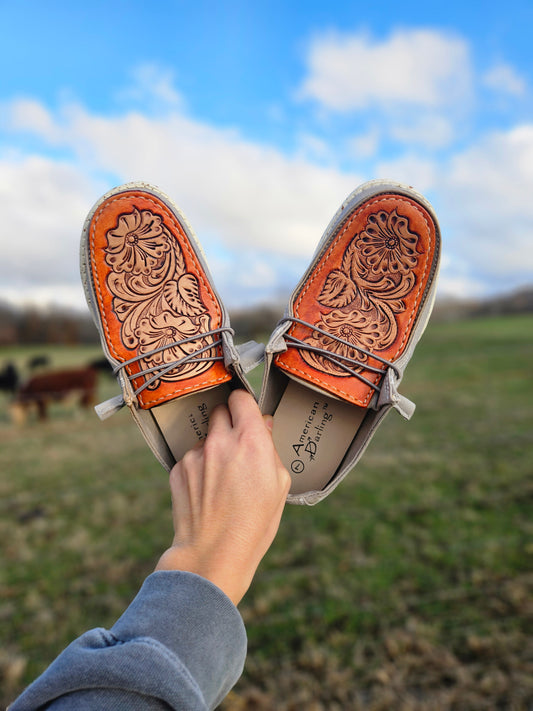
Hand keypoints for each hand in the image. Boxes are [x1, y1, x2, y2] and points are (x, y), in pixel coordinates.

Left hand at [155, 389, 290, 604]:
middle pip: (220, 410)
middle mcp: (220, 441)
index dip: (244, 404)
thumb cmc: (254, 523)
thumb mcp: (279, 485)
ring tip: (222, 478)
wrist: (213, 552)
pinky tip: (207, 491)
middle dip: (228, 421)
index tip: (246, 413)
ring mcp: (196, 454)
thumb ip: (270, 448)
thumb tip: (264, 425)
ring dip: (214, 447)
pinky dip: (199, 467)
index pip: (241, 398)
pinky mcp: (178, 469)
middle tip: (236, 443)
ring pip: (205, 436)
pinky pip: (191, 457)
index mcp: (251, 441)